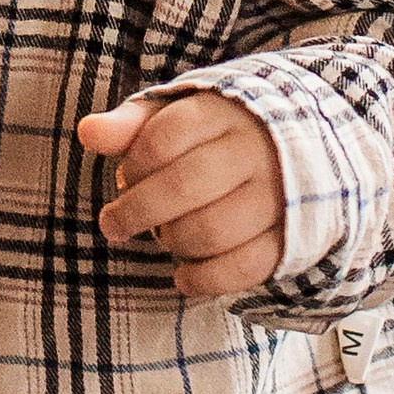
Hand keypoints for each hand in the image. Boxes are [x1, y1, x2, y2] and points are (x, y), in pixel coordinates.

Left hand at [79, 91, 285, 304]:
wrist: (306, 147)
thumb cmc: (220, 135)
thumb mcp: (179, 117)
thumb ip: (133, 125)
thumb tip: (87, 133)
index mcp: (224, 114)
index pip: (163, 138)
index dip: (134, 165)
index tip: (125, 177)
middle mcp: (256, 151)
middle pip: (184, 186)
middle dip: (137, 211)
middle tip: (113, 224)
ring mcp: (279, 196)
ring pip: (213, 230)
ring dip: (173, 242)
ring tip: (162, 237)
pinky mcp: (292, 237)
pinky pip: (245, 267)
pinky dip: (206, 279)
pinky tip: (183, 278)